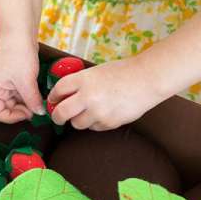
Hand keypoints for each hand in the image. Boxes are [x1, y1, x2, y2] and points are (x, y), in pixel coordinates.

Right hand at [0, 34, 43, 123]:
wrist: (19, 31)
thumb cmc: (18, 52)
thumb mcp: (26, 80)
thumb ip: (32, 99)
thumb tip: (38, 113)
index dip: (11, 117)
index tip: (27, 114)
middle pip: (4, 108)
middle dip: (20, 110)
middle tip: (35, 108)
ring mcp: (2, 82)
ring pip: (12, 101)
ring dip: (25, 103)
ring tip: (37, 99)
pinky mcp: (10, 77)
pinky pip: (17, 92)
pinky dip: (26, 95)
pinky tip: (35, 92)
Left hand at [48, 56, 163, 130]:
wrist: (147, 80)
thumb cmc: (124, 72)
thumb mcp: (97, 71)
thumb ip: (81, 83)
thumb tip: (66, 95)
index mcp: (83, 79)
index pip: (58, 90)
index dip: (53, 96)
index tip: (53, 100)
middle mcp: (87, 96)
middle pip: (61, 113)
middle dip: (57, 116)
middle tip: (58, 117)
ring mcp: (98, 112)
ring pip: (76, 124)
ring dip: (78, 119)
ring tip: (88, 112)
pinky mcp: (108, 123)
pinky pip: (93, 127)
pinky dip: (95, 123)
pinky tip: (104, 113)